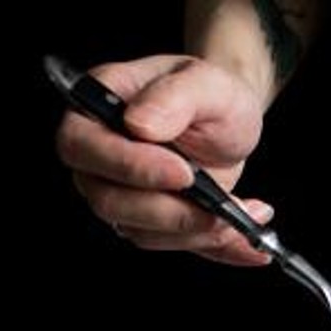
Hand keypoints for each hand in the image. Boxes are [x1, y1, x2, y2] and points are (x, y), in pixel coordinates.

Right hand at [54, 55, 272, 265]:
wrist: (230, 120)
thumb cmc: (210, 94)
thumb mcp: (205, 83)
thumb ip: (174, 97)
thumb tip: (140, 125)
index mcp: (96, 109)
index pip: (82, 146)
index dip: (130, 167)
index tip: (183, 172)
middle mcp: (100, 158)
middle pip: (108, 201)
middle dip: (168, 211)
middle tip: (217, 206)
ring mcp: (122, 195)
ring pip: (142, 232)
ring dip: (198, 230)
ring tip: (244, 212)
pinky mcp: (153, 224)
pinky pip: (176, 246)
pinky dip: (216, 247)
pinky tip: (249, 244)